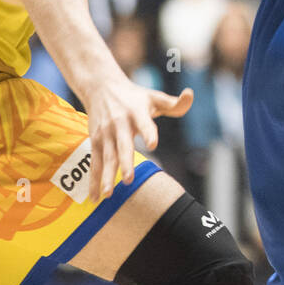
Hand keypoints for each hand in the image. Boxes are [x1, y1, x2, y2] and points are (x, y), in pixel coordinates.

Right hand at [81, 73, 193, 201]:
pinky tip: (94, 197)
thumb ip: (174, 103)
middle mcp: (120, 123)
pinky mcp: (95, 142)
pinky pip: (94, 163)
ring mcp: (106, 134)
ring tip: (109, 195)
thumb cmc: (134, 96)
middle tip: (129, 180)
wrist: (101, 87)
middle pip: (123, 145)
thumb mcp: (154, 97)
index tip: (153, 144)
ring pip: (106, 157)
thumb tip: (190, 94)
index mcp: (137, 112)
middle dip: (125, 162)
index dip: (148, 133)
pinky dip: (93, 180)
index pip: (144, 123)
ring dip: (107, 176)